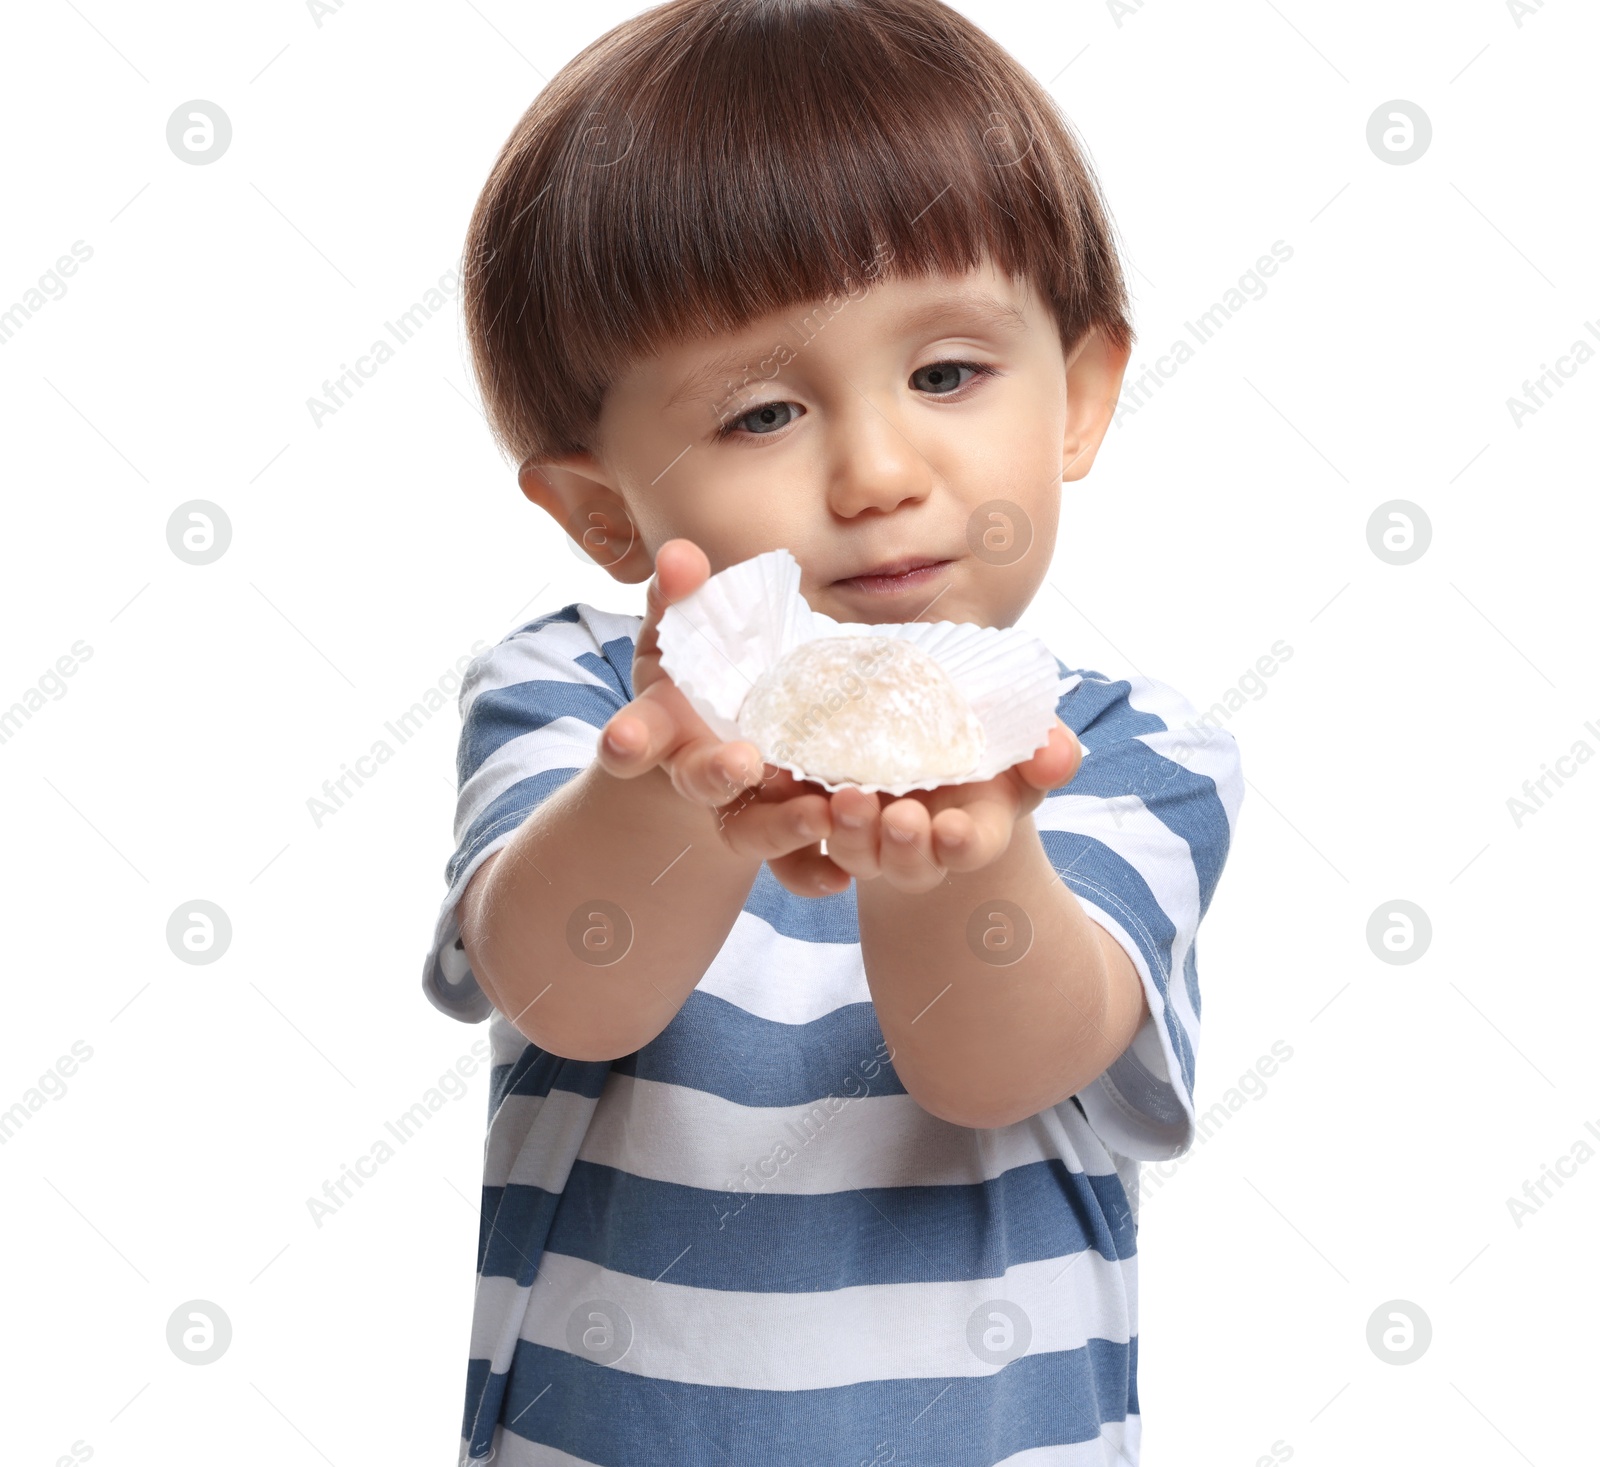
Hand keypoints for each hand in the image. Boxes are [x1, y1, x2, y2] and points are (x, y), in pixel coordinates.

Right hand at [597, 538, 834, 872]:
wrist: (717, 747)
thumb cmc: (691, 682)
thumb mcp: (676, 635)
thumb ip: (674, 597)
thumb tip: (681, 554)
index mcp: (661, 727)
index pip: (634, 735)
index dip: (625, 739)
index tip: (621, 740)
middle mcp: (693, 774)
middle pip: (698, 781)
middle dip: (713, 773)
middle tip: (739, 762)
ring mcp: (735, 811)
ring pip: (750, 829)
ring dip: (782, 825)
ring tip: (821, 814)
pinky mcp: (777, 835)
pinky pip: (792, 864)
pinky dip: (812, 871)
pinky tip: (840, 876)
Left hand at [816, 720, 1083, 894]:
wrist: (913, 722)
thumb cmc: (980, 734)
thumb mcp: (1021, 736)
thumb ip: (1047, 747)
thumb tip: (1059, 754)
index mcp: (971, 828)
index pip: (971, 848)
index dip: (964, 845)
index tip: (954, 829)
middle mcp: (918, 844)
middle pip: (909, 865)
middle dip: (903, 847)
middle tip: (898, 817)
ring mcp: (867, 835)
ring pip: (855, 854)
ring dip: (849, 834)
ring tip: (842, 801)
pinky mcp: (821, 818)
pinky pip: (804, 836)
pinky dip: (797, 824)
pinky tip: (791, 791)